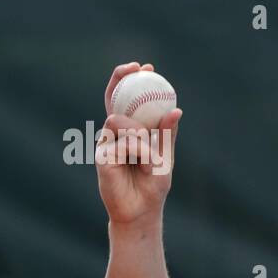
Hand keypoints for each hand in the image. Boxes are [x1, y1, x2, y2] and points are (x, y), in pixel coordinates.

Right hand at [95, 62, 182, 226]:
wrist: (142, 210)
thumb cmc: (153, 185)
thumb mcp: (165, 156)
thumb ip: (166, 133)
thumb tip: (176, 109)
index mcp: (131, 130)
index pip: (126, 99)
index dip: (131, 80)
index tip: (146, 67)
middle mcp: (115, 133)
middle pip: (112, 98)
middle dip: (120, 77)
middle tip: (136, 68)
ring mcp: (106, 143)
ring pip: (120, 121)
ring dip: (141, 136)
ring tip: (150, 157)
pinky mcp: (101, 157)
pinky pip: (123, 143)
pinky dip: (140, 152)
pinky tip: (143, 165)